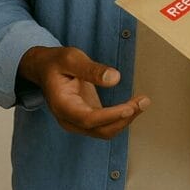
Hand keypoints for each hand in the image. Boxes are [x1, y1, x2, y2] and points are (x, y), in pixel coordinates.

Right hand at [18, 46, 149, 139]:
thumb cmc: (57, 62)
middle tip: (143, 101)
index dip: (110, 116)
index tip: (129, 108)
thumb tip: (115, 78)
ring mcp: (78, 121)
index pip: (87, 119)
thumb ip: (91, 69)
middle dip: (124, 118)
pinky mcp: (88, 117)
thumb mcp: (71, 59)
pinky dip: (122, 117)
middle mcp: (69, 119)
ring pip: (105, 130)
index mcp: (62, 105)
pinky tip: (134, 105)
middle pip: (100, 130)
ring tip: (143, 102)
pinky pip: (107, 124)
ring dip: (126, 119)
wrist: (45, 69)